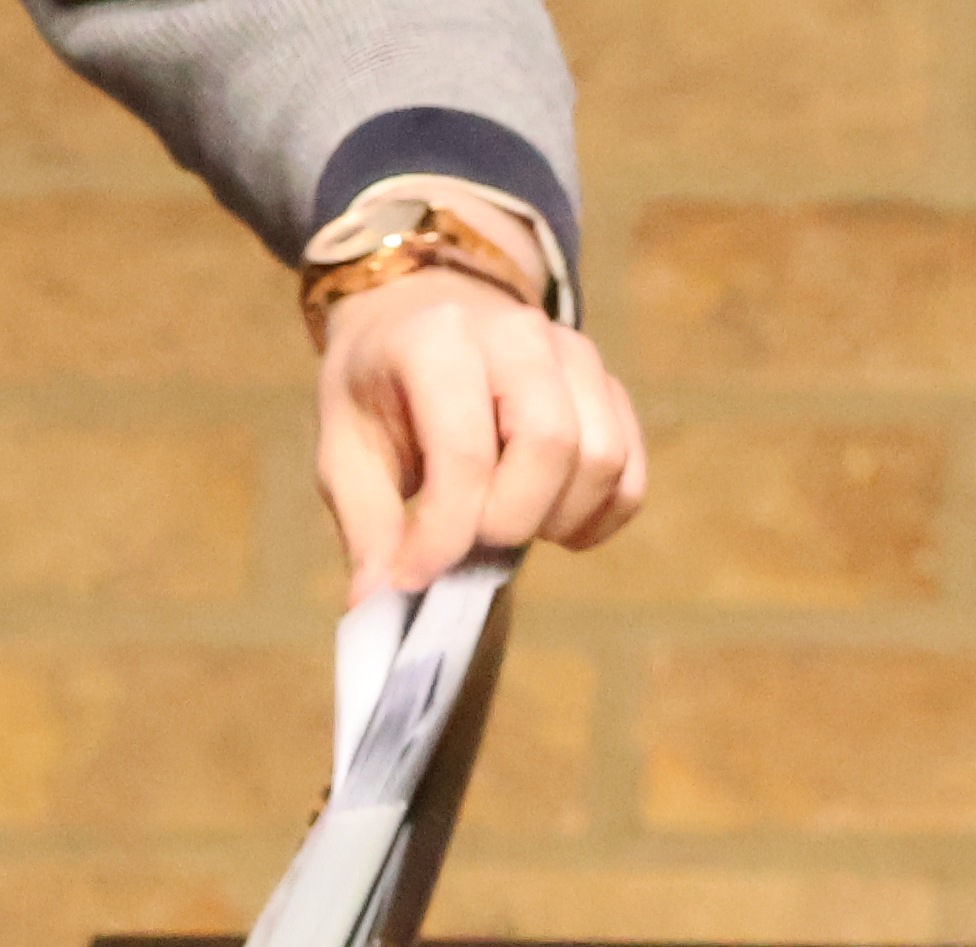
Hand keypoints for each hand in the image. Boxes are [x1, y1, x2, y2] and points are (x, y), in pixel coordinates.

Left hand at [310, 267, 648, 604]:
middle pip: (553, 445)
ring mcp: (576, 355)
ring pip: (603, 457)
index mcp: (440, 341)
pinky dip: (600, 515)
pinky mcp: (608, 385)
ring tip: (508, 528)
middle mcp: (521, 335)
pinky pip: (629, 467)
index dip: (445, 533)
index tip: (417, 577)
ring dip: (560, 519)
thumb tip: (374, 603)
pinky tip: (554, 525)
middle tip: (471, 544)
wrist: (425, 314)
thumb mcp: (345, 447)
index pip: (465, 450)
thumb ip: (365, 523)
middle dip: (512, 522)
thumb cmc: (380, 388)